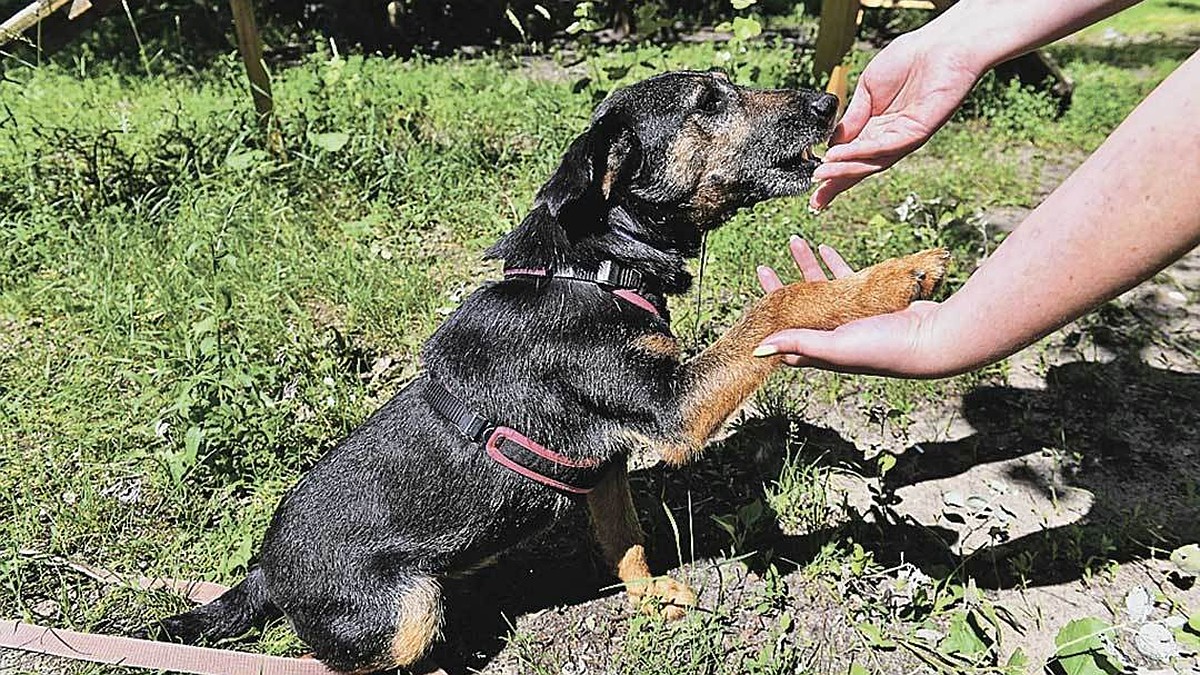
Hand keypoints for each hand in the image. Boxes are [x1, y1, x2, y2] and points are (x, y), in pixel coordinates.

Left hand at [755, 238, 950, 377]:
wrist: (932, 339)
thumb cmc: (884, 350)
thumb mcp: (834, 346)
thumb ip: (798, 343)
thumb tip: (758, 351)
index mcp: (822, 350)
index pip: (786, 337)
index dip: (768, 321)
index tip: (755, 303)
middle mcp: (835, 335)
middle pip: (800, 309)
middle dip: (781, 287)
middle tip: (764, 267)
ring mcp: (854, 317)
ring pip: (823, 289)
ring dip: (807, 267)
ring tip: (794, 242)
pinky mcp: (872, 301)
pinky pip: (848, 279)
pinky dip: (836, 264)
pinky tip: (825, 248)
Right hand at [810, 32, 983, 209]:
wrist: (941, 45)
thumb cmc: (909, 59)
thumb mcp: (867, 89)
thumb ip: (851, 117)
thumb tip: (831, 142)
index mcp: (876, 127)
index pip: (851, 154)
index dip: (833, 172)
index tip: (812, 187)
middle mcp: (889, 137)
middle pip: (860, 166)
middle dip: (837, 183)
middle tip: (816, 201)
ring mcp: (903, 137)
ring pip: (871, 162)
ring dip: (844, 170)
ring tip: (820, 175)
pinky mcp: (916, 132)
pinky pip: (884, 147)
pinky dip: (860, 153)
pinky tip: (839, 155)